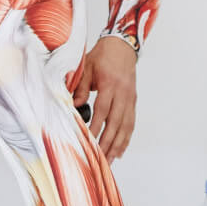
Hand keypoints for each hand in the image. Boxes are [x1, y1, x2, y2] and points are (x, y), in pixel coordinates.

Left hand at [67, 36, 138, 159]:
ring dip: (119, 144)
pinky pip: (131, 122)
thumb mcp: (87, 68)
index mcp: (110, 83)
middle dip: (108, 142)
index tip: (89, 141)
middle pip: (116, 122)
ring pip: (126, 125)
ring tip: (111, 159)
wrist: (122, 46)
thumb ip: (80, 88)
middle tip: (100, 157)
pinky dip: (126, 137)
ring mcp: (130, 98)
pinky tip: (121, 149)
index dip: (97, 127)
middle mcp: (123, 93)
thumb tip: (73, 106)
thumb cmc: (103, 56)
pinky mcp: (133, 101)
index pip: (103, 110)